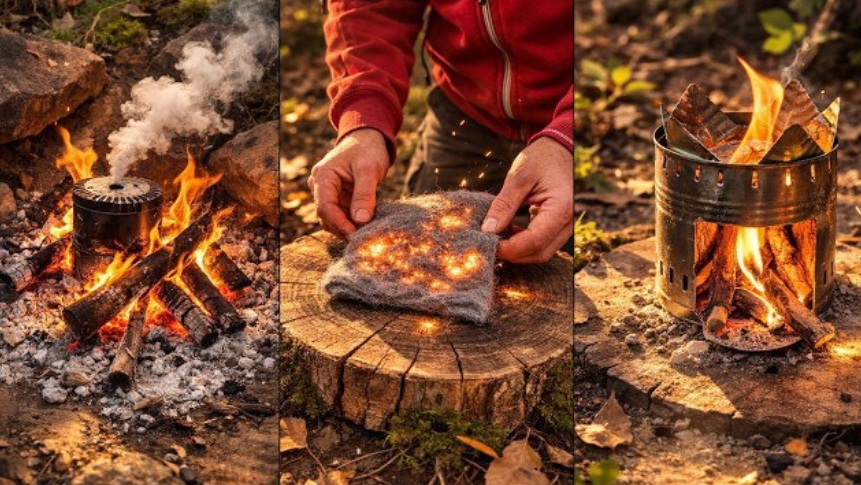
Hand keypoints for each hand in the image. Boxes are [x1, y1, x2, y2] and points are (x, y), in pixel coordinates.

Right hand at [308, 129, 389, 237]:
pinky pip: (342, 216)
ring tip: (369, 231)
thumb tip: (361, 220)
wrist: (368, 139)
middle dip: (345, 228)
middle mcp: (320, 186)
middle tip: (366, 237)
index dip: (340, 224)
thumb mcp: (369, 169)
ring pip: (333, 219)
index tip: (357, 235)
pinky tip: (367, 225)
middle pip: (326, 217)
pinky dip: (353, 222)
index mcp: (323, 177)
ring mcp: (328, 193)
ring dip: (349, 227)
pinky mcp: (338, 198)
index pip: (324, 208)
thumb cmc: (367, 149)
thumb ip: (364, 194)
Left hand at [482, 137, 573, 262]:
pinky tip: (508, 231)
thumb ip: (504, 205)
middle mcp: (569, 221)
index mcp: (562, 207)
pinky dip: (524, 243)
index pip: (535, 241)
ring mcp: (567, 226)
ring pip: (542, 252)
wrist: (559, 149)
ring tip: (497, 235)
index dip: (510, 248)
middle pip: (540, 252)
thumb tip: (488, 230)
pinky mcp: (560, 226)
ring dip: (518, 250)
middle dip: (513, 253)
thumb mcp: (518, 177)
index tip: (489, 244)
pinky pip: (543, 243)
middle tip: (489, 243)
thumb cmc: (541, 158)